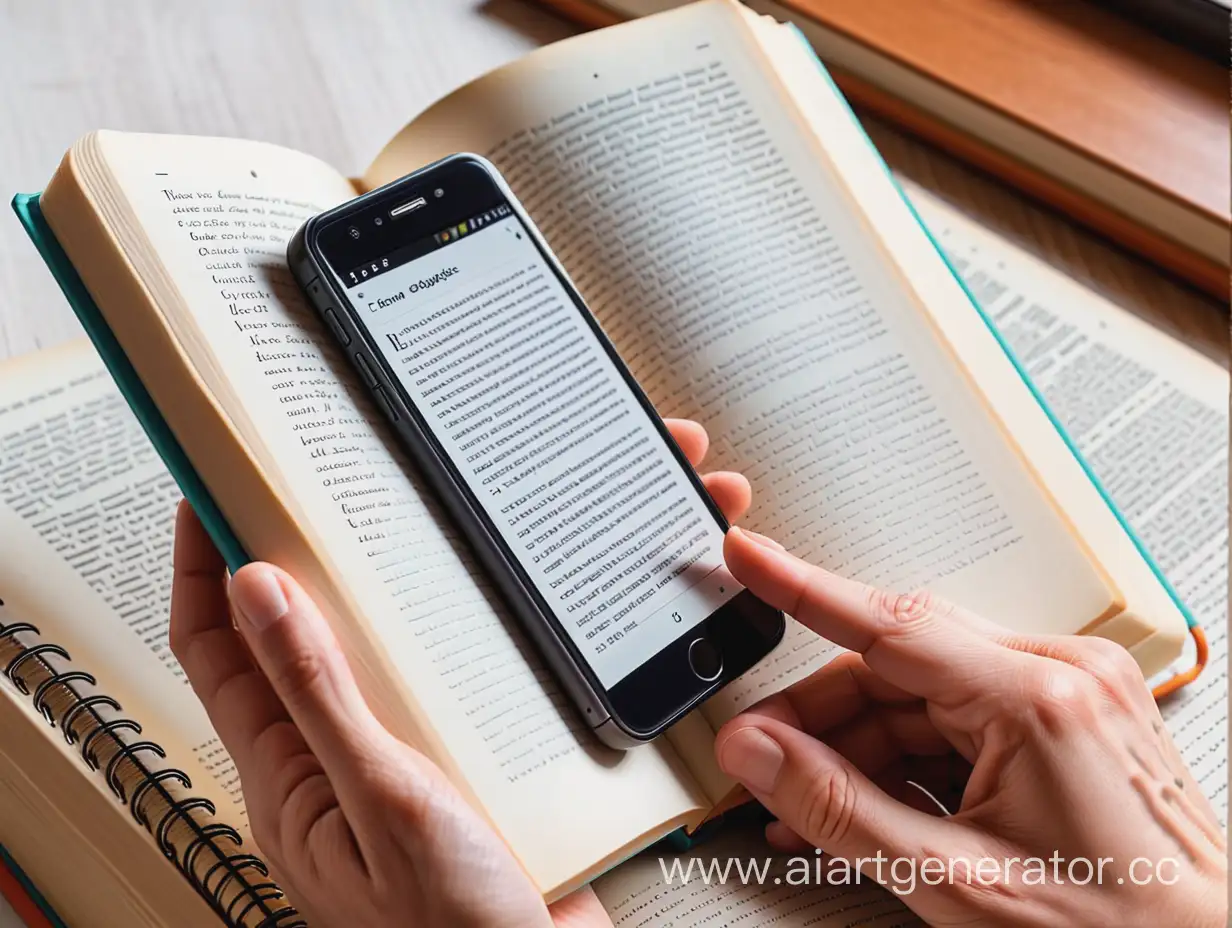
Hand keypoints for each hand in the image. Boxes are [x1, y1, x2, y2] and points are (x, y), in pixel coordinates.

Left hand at [169, 418, 748, 927]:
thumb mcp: (382, 800)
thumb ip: (317, 696)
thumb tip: (256, 591)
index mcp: (288, 779)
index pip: (214, 649)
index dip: (201, 565)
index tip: (209, 489)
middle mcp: (335, 762)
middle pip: (294, 638)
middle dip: (298, 560)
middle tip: (314, 484)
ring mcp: (398, 760)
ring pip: (373, 652)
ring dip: (383, 597)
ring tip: (397, 533)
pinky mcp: (459, 762)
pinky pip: (438, 681)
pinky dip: (450, 638)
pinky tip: (479, 610)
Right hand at [715, 528, 1225, 927]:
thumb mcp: (954, 882)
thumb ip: (838, 808)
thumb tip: (761, 753)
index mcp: (1037, 699)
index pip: (889, 624)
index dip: (802, 588)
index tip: (750, 559)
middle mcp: (1059, 675)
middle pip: (897, 668)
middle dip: (819, 716)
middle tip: (758, 757)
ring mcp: (1068, 693)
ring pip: (923, 697)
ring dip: (859, 747)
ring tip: (807, 808)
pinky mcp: (1066, 719)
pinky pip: (961, 720)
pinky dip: (908, 760)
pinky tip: (870, 806)